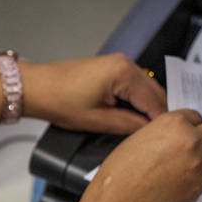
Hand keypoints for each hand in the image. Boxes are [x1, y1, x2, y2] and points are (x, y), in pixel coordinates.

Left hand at [21, 54, 166, 133]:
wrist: (36, 88)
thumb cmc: (58, 100)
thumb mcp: (97, 120)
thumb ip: (129, 125)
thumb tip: (149, 130)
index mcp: (123, 73)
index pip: (154, 101)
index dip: (160, 122)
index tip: (165, 138)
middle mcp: (124, 63)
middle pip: (154, 92)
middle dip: (156, 113)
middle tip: (157, 137)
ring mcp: (118, 63)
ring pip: (145, 88)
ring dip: (146, 107)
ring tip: (143, 129)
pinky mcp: (111, 67)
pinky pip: (133, 85)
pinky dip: (136, 100)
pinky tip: (131, 115)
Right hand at [81, 109, 201, 201]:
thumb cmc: (120, 173)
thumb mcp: (138, 139)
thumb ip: (163, 134)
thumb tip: (175, 138)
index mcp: (173, 123)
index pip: (196, 116)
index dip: (189, 126)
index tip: (187, 132)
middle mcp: (191, 140)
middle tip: (193, 147)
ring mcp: (198, 164)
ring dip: (199, 162)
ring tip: (175, 171)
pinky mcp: (200, 185)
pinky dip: (191, 181)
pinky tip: (171, 185)